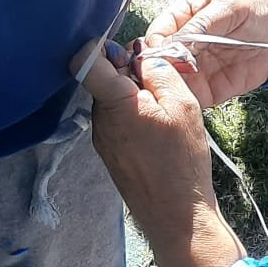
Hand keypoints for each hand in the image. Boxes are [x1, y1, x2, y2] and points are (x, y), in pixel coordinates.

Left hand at [80, 45, 245, 266]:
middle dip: (129, 72)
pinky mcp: (109, 154)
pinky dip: (133, 116)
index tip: (128, 51)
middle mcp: (98, 120)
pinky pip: (116, 121)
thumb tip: (139, 54)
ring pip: (111, 100)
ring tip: (165, 111)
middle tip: (162, 82)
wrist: (178, 219)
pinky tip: (158, 131)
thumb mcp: (182, 104)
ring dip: (133, 95)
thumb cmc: (182, 160)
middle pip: (104, 79)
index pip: (85, 61)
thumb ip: (158, 71)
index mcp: (113, 104)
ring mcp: (101, 139)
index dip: (102, 47)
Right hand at [144, 0, 267, 106]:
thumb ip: (201, 23)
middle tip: (165, 76)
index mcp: (183, 16)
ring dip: (170, 88)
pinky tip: (185, 101)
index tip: (157, 56)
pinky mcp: (208, 88)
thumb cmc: (255, 11)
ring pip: (171, 82)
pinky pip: (191, 97)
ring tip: (174, 91)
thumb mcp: (228, 8)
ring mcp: (194, 67)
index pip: (158, 32)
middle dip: (159, 70)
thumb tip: (176, 39)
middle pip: (160, 60)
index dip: (155, 45)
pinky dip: (186, 102)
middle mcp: (184, 43)